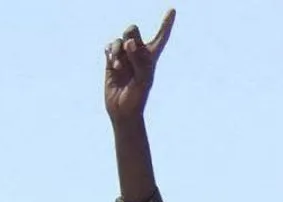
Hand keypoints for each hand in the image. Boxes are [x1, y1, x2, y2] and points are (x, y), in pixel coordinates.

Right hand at [104, 9, 175, 123]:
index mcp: (151, 58)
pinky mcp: (112, 61)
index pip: (161, 37)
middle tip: (129, 49)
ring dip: (117, 49)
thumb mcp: (143, 80)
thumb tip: (129, 43)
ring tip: (118, 66)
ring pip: (120, 39)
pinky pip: (109, 46)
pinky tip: (111, 62)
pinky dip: (109, 51)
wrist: (122, 110)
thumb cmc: (137, 98)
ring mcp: (124, 56)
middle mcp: (138, 54)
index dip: (166, 23)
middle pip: (133, 31)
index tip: (172, 9)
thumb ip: (138, 60)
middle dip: (129, 36)